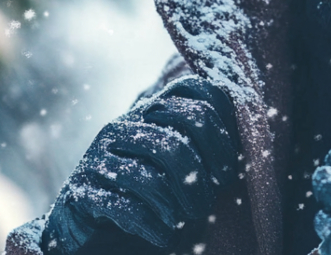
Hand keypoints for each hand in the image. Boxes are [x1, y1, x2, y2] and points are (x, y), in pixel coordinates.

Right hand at [40, 75, 239, 254]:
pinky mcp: (80, 192)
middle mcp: (122, 126)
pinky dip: (152, 226)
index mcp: (151, 111)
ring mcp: (97, 156)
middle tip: (205, 205)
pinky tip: (163, 236)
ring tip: (184, 221)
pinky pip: (124, 206)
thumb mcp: (180, 168)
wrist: (92, 230)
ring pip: (150, 176)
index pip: (194, 93)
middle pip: (177, 137)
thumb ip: (207, 149)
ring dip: (177, 206)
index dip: (221, 132)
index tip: (227, 171)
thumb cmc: (149, 196)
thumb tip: (250, 148)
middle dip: (200, 176)